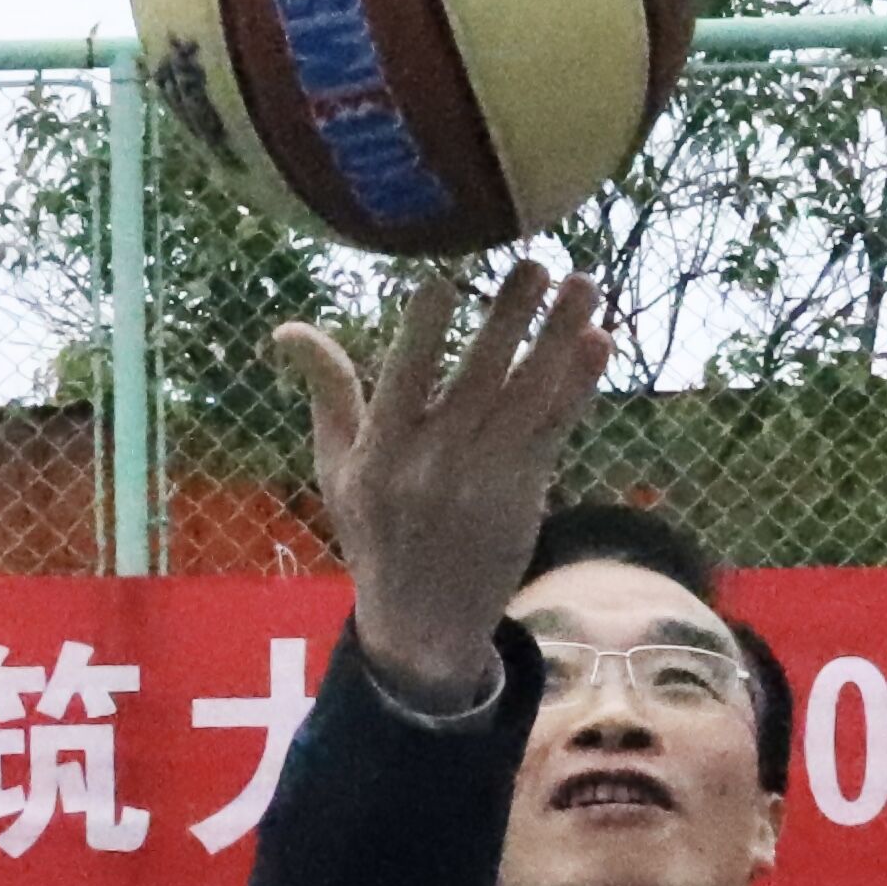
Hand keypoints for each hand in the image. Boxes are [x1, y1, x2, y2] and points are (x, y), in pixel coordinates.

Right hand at [267, 264, 610, 715]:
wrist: (423, 624)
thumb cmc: (375, 532)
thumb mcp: (337, 469)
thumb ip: (327, 393)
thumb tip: (288, 328)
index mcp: (379, 453)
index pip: (400, 379)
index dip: (423, 330)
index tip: (442, 275)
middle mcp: (432, 465)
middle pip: (476, 379)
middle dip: (508, 318)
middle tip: (535, 261)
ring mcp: (483, 481)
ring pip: (527, 397)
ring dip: (559, 338)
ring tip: (584, 284)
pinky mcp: (524, 494)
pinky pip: (556, 430)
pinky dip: (579, 385)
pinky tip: (598, 341)